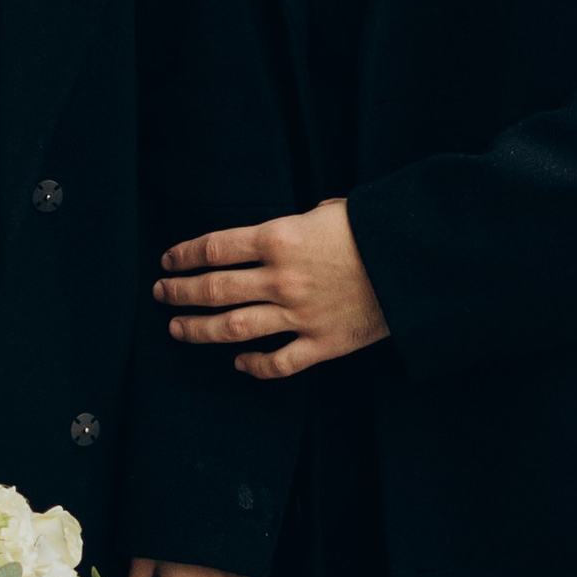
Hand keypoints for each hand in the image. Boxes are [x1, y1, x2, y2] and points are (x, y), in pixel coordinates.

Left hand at [156, 196, 389, 378]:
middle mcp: (281, 279)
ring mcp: (298, 315)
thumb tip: (274, 236)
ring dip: (199, 330)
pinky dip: (254, 366)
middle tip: (161, 294)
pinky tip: (238, 363)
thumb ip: (293, 225)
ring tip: (177, 328)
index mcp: (279, 239)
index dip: (184, 255)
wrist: (414, 264)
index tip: (168, 260)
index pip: (215, 248)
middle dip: (180, 292)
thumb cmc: (373, 230)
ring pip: (233, 328)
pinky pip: (277, 363)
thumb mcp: (328, 210)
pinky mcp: (320, 344)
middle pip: (214, 289)